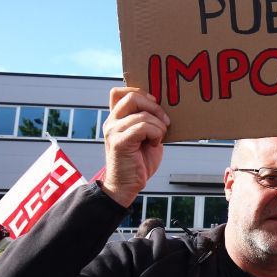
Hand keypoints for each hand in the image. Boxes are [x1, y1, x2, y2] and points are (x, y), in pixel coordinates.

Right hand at [101, 87, 169, 206]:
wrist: (127, 185)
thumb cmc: (139, 162)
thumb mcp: (146, 136)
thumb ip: (148, 120)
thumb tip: (163, 107)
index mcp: (117, 118)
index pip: (119, 91)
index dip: (139, 92)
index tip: (154, 104)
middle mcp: (111, 122)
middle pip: (131, 97)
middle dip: (154, 107)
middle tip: (164, 121)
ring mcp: (113, 131)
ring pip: (142, 115)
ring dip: (159, 126)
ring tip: (158, 138)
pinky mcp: (119, 142)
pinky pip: (143, 127)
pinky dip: (155, 133)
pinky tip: (154, 144)